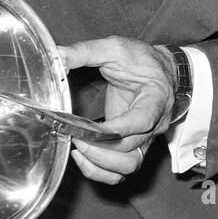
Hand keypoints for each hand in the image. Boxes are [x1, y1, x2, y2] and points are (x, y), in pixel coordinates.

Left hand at [57, 37, 177, 184]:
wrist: (160, 70)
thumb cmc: (142, 59)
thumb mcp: (116, 47)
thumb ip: (87, 51)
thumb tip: (57, 55)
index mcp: (155, 99)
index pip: (141, 121)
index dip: (116, 130)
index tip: (89, 130)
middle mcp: (154, 125)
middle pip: (130, 150)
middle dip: (99, 148)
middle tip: (75, 136)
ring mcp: (145, 139)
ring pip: (128, 168)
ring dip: (100, 165)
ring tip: (78, 150)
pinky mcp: (133, 146)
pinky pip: (122, 171)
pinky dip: (102, 171)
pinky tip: (83, 157)